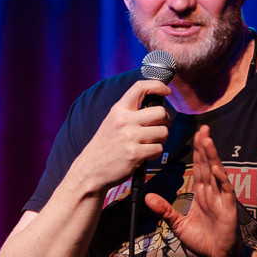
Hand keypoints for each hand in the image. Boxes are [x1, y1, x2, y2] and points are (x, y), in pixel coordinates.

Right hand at [66, 78, 170, 195]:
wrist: (89, 170)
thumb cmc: (105, 147)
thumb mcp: (112, 122)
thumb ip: (130, 113)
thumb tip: (155, 107)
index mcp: (118, 110)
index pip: (140, 87)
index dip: (158, 86)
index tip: (167, 91)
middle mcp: (124, 120)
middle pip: (161, 112)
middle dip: (166, 121)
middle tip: (159, 128)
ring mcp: (130, 137)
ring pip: (163, 132)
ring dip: (161, 140)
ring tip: (149, 144)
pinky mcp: (135, 153)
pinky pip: (159, 149)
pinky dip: (155, 154)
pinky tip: (144, 155)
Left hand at [145, 125, 246, 256]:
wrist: (221, 256)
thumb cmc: (204, 240)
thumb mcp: (178, 225)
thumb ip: (165, 210)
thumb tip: (148, 197)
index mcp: (202, 194)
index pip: (198, 168)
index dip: (196, 152)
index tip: (195, 135)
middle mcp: (213, 192)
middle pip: (207, 165)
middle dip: (205, 147)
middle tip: (203, 128)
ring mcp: (221, 198)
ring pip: (216, 173)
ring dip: (212, 156)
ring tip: (208, 140)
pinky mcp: (228, 208)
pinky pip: (225, 190)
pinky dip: (221, 178)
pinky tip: (216, 166)